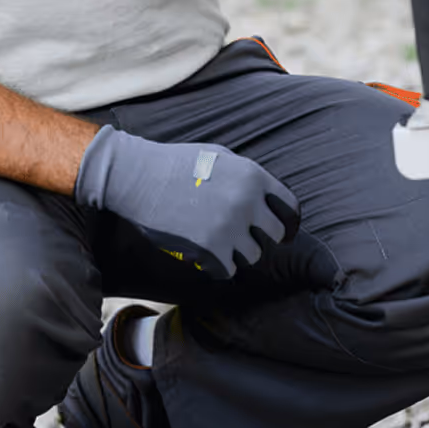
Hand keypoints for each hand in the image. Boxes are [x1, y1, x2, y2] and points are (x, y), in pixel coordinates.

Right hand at [74, 126, 299, 279]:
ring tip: (216, 242)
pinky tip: (204, 255)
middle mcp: (247, 202)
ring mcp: (230, 226)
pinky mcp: (211, 249)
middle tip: (241, 237)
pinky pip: (229, 270)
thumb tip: (266, 198)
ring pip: (253, 255)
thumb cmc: (176, 164)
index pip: (290, 206)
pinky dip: (218, 266)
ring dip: (237, 252)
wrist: (138, 177)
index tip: (284, 232)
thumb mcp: (219, 157)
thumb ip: (246, 176)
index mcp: (253, 176)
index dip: (288, 221)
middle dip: (260, 236)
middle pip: (276, 234)